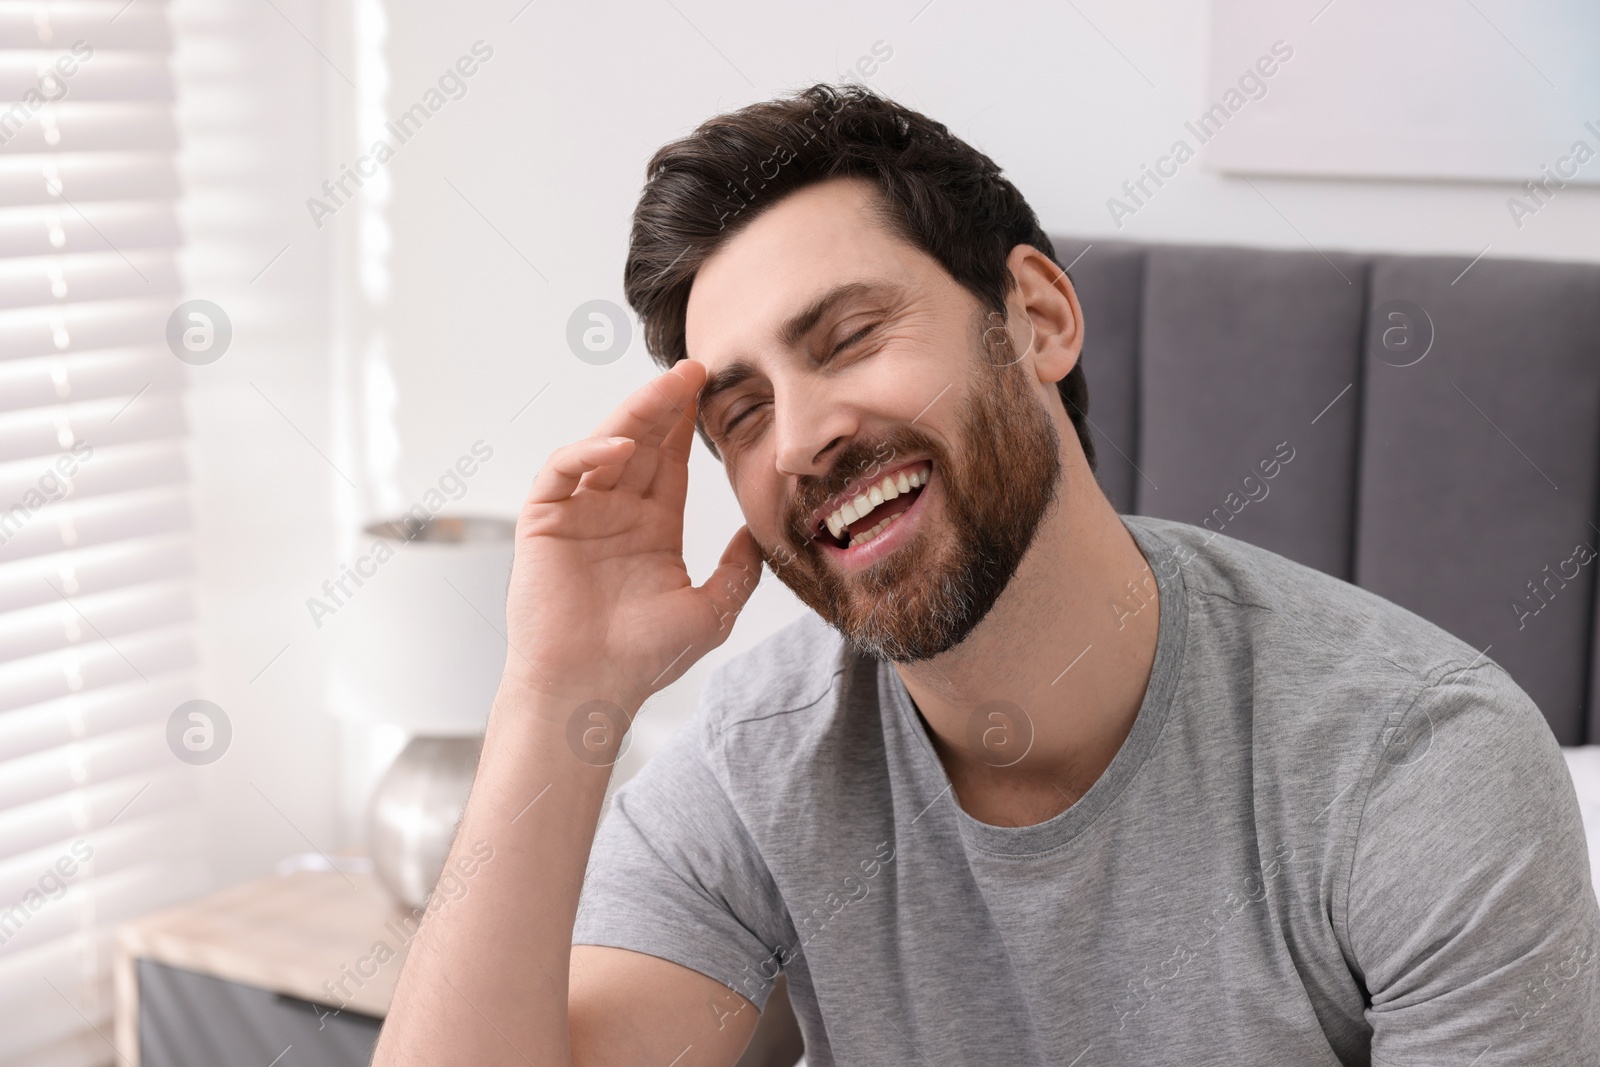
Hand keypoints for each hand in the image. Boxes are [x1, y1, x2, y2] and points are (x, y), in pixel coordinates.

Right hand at [503, 360, 762, 711]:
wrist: (591, 689)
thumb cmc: (644, 660)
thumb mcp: (712, 611)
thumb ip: (737, 570)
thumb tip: (760, 534)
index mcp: (652, 529)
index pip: (672, 462)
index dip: (689, 426)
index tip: (716, 391)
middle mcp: (615, 513)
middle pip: (642, 443)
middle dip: (666, 405)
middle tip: (696, 369)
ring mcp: (578, 514)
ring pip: (606, 447)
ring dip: (634, 414)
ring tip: (668, 388)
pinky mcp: (543, 521)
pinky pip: (563, 472)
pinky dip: (587, 453)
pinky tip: (620, 446)